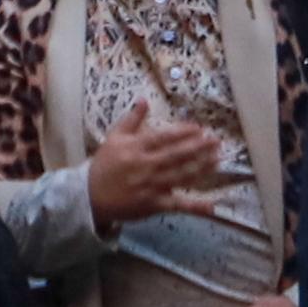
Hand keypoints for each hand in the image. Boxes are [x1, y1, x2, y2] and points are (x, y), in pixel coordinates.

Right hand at [85, 106, 231, 230]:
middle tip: (216, 141)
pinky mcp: (154, 205)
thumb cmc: (104, 166)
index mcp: (136, 148)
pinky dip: (195, 206)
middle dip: (198, 148)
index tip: (199, 128)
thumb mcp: (114, 138)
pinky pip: (178, 205)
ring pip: (181, 176)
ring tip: (217, 160)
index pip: (164, 137)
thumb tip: (145, 100)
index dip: (183, 132)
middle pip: (177, 155)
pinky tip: (211, 205)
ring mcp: (152, 186)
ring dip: (201, 168)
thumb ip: (132, 119)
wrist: (89, 196)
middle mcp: (147, 165)